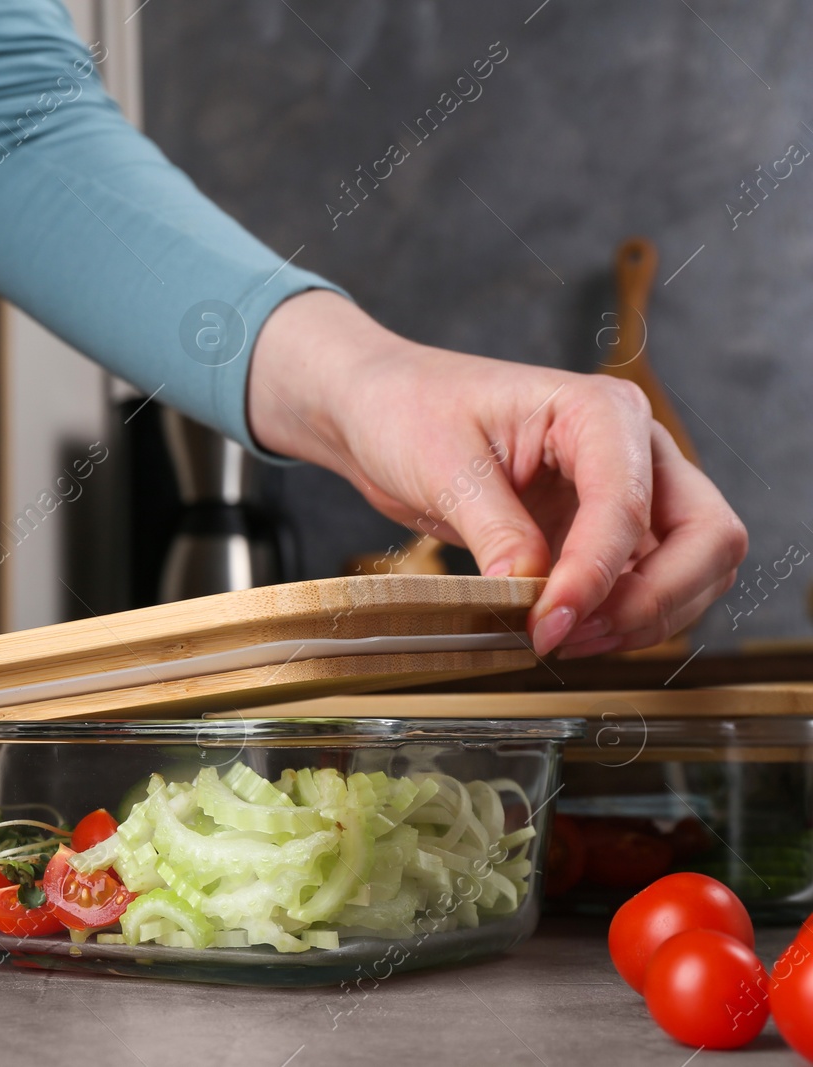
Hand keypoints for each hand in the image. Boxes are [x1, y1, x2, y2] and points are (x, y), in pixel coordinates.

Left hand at [247, 291, 747, 656]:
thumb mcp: (441, 465)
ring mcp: (626, 492)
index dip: (596, 575)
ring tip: (561, 641)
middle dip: (654, 601)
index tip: (548, 624)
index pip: (628, 504)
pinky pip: (644, 584)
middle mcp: (633, 449)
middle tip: (572, 637)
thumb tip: (529, 594)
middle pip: (706, 538)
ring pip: (691, 570)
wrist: (380, 411)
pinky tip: (563, 632)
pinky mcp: (599, 532)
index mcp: (599, 411)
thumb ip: (494, 529)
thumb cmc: (409, 410)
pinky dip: (620, 619)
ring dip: (644, 618)